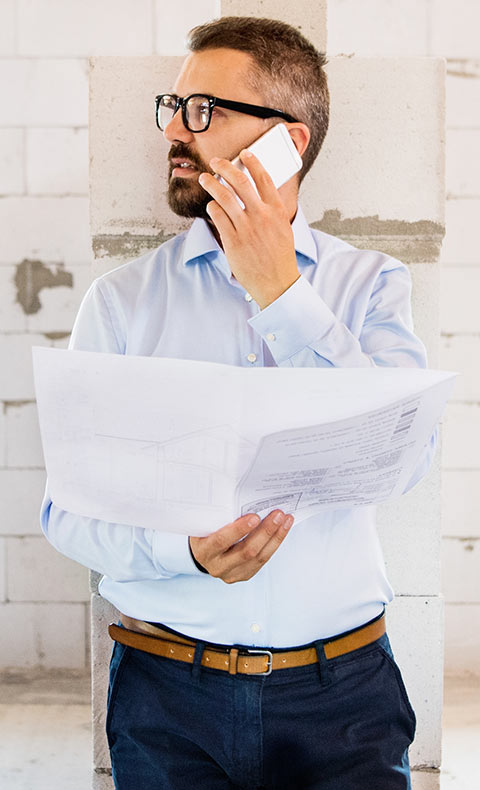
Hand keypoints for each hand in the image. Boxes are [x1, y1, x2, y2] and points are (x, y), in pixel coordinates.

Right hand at [189, 509, 293, 583]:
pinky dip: (275, 543)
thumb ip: (218, 513)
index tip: (254, 517)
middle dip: (265, 532)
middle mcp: (217, 566)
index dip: (238, 530)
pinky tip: (282, 529)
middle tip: (277, 514)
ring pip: (259, 557)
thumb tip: (236, 491)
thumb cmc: (206, 529)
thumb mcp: (205, 521)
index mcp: (204, 550)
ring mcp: (232, 573)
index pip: (221, 541)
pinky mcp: (244, 574)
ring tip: (285, 519)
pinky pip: (263, 560)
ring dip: (275, 537)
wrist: (205, 549)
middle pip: (246, 551)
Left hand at [198, 150, 299, 308]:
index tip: (244, 153)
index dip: (252, 161)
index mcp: (276, 211)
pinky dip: (212, 208)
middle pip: (240, 181)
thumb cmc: (280, 257)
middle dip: (224, 166)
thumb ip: (272, 210)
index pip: (263, 177)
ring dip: (211, 183)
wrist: (277, 283)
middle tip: (216, 162)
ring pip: (224, 196)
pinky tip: (211, 207)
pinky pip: (217, 216)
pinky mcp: (233, 241)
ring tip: (205, 179)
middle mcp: (261, 216)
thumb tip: (262, 192)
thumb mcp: (284, 228)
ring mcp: (246, 228)